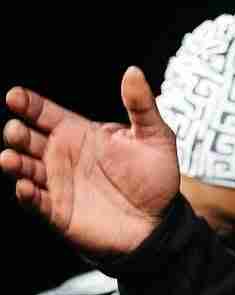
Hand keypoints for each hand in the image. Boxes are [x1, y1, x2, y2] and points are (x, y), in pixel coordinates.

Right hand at [1, 67, 178, 256]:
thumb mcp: (155, 139)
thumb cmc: (156, 179)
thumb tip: (133, 71)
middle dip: (16, 133)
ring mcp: (57, 184)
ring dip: (14, 163)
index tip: (15, 97)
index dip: (26, 103)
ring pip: (23, 168)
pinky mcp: (58, 213)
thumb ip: (141, 107)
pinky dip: (27, 196)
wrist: (160, 223)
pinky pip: (35, 203)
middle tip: (17, 132)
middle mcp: (61, 156)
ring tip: (11, 159)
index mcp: (77, 133)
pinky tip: (26, 188)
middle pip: (25, 138)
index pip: (42, 112)